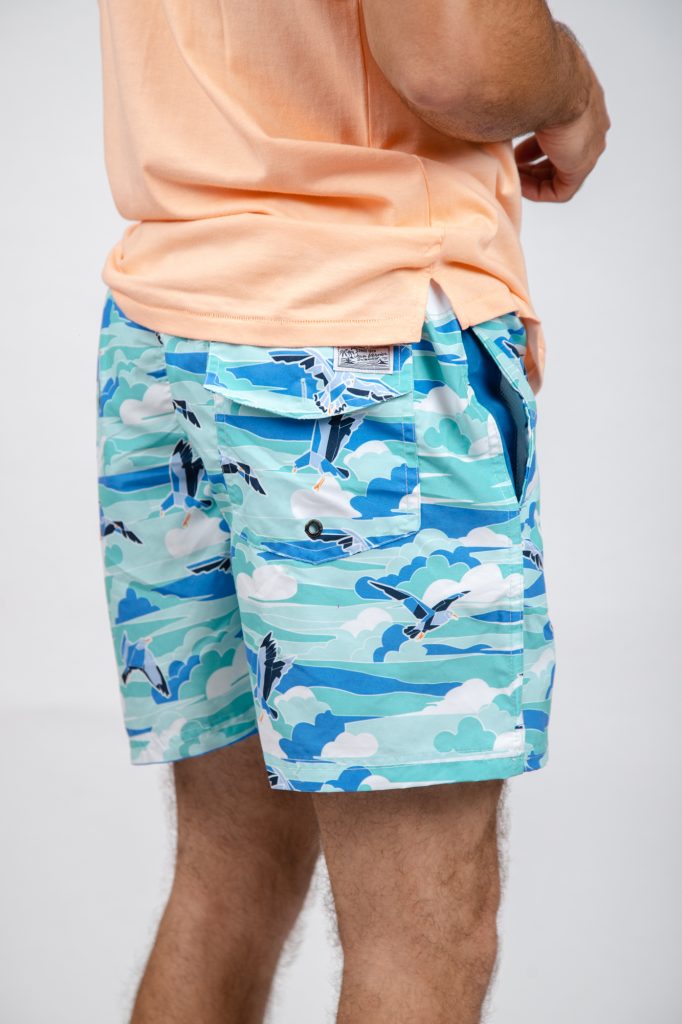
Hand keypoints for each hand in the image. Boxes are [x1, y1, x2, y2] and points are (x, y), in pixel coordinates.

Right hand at [513, 68, 610, 202]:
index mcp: (580, 97)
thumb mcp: (523, 85)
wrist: (545, 80)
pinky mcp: (582, 164)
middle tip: (514, 164)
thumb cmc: (529, 74)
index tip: (515, 148)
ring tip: (514, 176)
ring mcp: (590, 144)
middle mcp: (591, 120)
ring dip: (537, 176)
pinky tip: (520, 186)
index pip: (562, 127)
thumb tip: (487, 97)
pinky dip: (540, 191)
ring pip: (564, 171)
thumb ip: (514, 97)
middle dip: (536, 161)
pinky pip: (562, 189)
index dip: (536, 142)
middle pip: (564, 151)